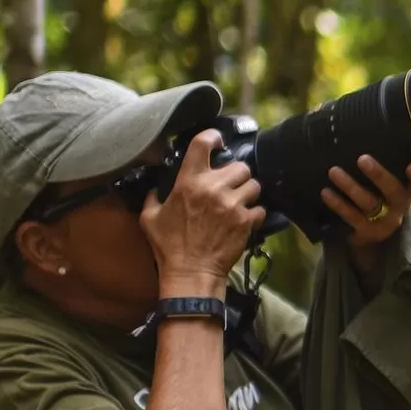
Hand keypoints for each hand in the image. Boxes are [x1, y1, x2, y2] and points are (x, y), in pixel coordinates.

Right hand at [142, 130, 263, 293]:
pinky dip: (255, 213)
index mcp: (188, 183)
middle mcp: (213, 189)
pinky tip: (244, 219)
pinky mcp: (246, 221)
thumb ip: (153, 196)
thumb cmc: (169, 246)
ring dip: (248, 192)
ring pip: (254, 185)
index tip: (217, 141)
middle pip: (240, 166)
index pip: (202, 144)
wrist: (191, 272)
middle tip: (230, 185)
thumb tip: (155, 186)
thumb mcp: (149, 217)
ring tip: (240, 201)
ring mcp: (232, 205)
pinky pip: (260, 208)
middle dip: (236, 174)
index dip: (213, 137)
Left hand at [325, 155, 410, 276]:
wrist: (373, 230)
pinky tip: (326, 192)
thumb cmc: (379, 192)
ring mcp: (384, 220)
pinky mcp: (367, 231)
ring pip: (369, 203)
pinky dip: (338, 204)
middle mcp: (400, 205)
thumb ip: (386, 159)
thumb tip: (361, 120)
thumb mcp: (388, 179)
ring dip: (350, 186)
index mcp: (409, 189)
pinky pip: (352, 217)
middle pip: (394, 191)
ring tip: (333, 171)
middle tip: (362, 159)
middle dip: (379, 175)